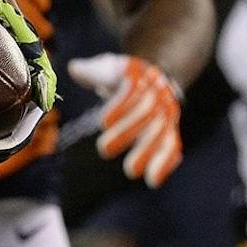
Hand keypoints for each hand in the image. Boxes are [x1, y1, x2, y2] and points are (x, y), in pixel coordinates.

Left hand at [67, 53, 182, 186]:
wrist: (155, 77)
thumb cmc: (122, 74)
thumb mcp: (108, 66)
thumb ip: (93, 70)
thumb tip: (75, 69)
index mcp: (142, 77)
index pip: (132, 90)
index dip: (120, 105)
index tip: (102, 121)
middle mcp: (158, 95)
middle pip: (147, 113)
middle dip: (126, 132)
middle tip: (103, 150)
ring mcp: (166, 114)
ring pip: (161, 134)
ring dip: (146, 153)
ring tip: (132, 173)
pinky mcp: (168, 131)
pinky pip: (171, 147)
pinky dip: (165, 164)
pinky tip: (154, 180)